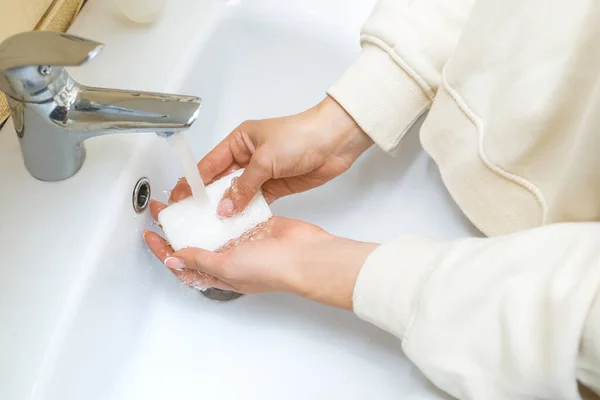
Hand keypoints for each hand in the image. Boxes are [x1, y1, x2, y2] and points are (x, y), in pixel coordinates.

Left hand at [144, 200, 377, 309]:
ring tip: (183, 200)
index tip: (150, 233)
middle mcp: (227, 258)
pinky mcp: (255, 226)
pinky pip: (233, 215)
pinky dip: (223, 206)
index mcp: (217, 273)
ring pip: (212, 227)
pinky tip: (214, 196)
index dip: (162, 249)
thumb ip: (199, 260)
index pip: (181, 262)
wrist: (303, 255)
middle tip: (162, 210)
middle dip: (176, 228)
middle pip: (194, 242)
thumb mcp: (226, 267)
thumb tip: (173, 259)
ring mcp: (242, 241)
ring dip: (197, 216)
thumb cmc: (271, 269)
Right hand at [169, 96, 372, 215]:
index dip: (193, 182)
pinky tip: (237, 222)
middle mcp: (248, 157)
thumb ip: (244, 185)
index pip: (209, 164)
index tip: (180, 198)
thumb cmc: (301, 136)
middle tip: (192, 216)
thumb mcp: (265, 159)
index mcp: (239, 141)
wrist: (334, 142)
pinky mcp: (276, 186)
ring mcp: (262, 173)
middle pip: (221, 181)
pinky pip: (256, 202)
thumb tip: (225, 206)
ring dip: (228, 208)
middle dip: (208, 198)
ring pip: (238, 194)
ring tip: (212, 224)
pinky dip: (247, 212)